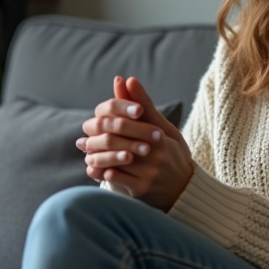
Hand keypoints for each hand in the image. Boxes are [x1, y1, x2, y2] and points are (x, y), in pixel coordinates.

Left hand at [76, 76, 193, 209]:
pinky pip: (115, 178)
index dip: (109, 119)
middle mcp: (155, 154)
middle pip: (117, 140)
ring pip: (113, 159)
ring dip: (96, 155)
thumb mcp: (163, 128)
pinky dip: (102, 172)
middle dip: (98, 138)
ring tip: (87, 152)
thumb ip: (143, 106)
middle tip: (84, 138)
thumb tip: (127, 79)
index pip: (127, 122)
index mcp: (159, 136)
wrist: (184, 189)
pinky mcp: (142, 189)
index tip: (96, 119)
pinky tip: (95, 168)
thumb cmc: (171, 153)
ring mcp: (149, 173)